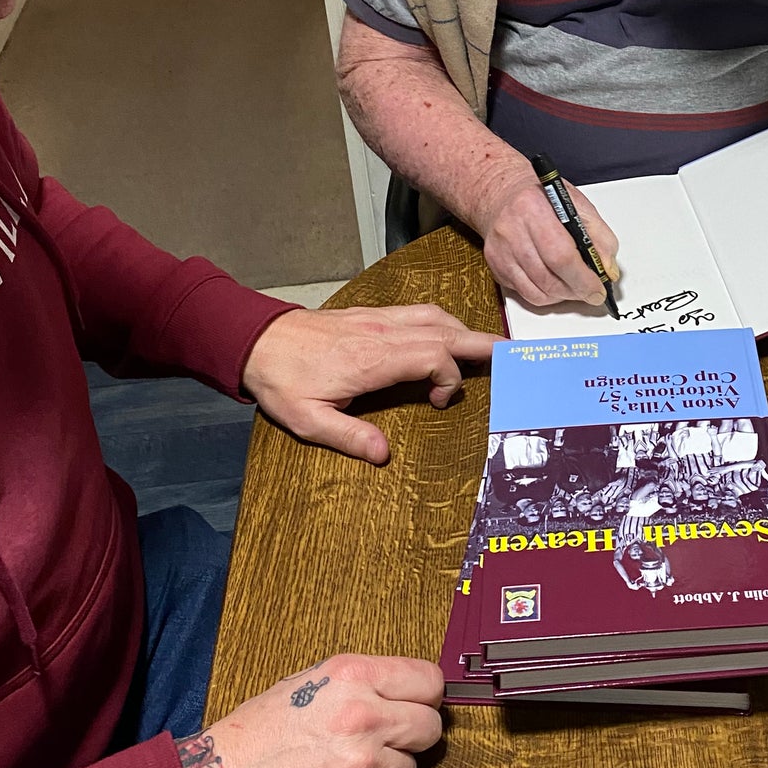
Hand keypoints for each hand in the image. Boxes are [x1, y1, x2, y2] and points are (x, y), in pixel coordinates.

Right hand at [176, 653, 443, 767]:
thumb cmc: (259, 733)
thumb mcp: (311, 682)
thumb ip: (363, 684)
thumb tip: (409, 692)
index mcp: (352, 676)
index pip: (429, 681)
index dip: (423, 697)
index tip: (414, 707)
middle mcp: (362, 715)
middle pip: (430, 727)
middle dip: (411, 738)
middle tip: (383, 744)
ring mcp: (361, 763)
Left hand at [242, 304, 498, 463]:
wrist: (255, 340)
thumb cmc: (282, 380)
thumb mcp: (307, 419)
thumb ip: (348, 436)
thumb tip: (384, 455)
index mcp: (371, 358)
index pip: (433, 356)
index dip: (448, 379)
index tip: (440, 401)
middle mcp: (381, 332)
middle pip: (445, 330)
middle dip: (480, 343)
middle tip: (511, 354)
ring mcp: (377, 319)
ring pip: (435, 316)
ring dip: (462, 331)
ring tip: (482, 349)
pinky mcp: (370, 314)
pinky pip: (418, 311)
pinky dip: (441, 322)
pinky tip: (446, 334)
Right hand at [475, 166, 619, 307]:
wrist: (503, 194)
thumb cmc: (541, 198)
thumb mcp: (577, 205)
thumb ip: (599, 235)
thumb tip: (607, 268)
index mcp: (534, 208)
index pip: (561, 255)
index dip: (583, 279)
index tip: (598, 289)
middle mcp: (512, 230)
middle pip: (548, 277)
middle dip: (575, 290)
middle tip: (589, 291)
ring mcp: (500, 250)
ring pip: (537, 291)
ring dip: (562, 295)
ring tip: (574, 286)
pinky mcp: (495, 265)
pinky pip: (525, 294)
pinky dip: (545, 295)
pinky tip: (555, 283)